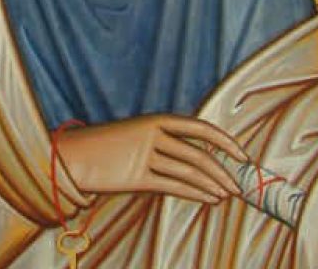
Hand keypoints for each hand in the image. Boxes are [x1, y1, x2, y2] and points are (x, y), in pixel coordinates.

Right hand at [54, 114, 246, 203]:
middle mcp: (153, 134)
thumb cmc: (110, 147)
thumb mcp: (140, 137)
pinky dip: (195, 193)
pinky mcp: (135, 177)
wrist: (74, 156)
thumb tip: (202, 158)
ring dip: (213, 184)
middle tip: (240, 184)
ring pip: (188, 171)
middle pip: (197, 153)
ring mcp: (144, 155)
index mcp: (156, 119)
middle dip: (223, 170)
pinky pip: (173, 186)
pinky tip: (210, 199)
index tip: (243, 155)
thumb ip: (167, 144)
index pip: (199, 128)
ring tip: (228, 194)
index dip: (224, 141)